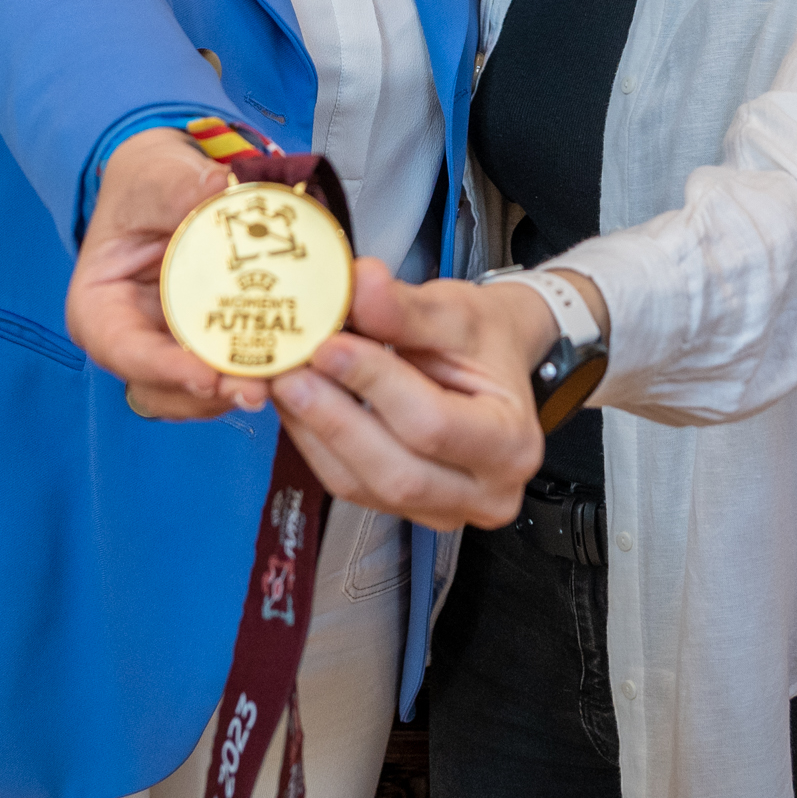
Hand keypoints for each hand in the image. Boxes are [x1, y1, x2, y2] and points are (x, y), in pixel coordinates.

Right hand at [62, 128, 260, 420]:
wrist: (171, 186)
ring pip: (194, 394)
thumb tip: (217, 186)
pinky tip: (289, 364)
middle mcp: (130, 339)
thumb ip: (180, 188)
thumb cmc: (148, 185)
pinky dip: (253, 374)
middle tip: (255, 389)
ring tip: (279, 382)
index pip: (121, 349)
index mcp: (99, 307)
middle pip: (160, 386)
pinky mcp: (204, 348)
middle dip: (207, 393)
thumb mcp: (155, 179)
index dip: (162, 368)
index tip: (206, 375)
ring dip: (234, 392)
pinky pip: (224, 375)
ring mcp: (168, 349)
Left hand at [269, 265, 552, 529]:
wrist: (491, 362)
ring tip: (284, 379)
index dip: (374, 386)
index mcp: (512, 443)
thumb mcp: (456, 311)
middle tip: (290, 370)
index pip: (433, 425)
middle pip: (396, 471)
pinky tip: (297, 402)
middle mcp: (485, 494)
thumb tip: (359, 284)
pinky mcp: (401, 510)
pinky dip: (314, 441)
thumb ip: (405, 307)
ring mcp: (443, 513)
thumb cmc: (483, 340)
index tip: (329, 346)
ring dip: (313, 430)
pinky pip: (346, 484)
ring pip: (360, 486)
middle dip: (333, 418)